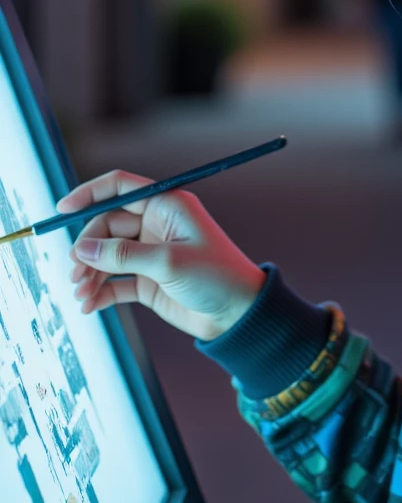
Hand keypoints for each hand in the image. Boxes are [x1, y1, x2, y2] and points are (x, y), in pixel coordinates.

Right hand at [63, 170, 266, 340]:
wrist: (239, 315)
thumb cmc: (217, 277)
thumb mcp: (169, 263)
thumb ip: (124, 256)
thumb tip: (83, 250)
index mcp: (166, 206)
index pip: (120, 187)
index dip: (89, 194)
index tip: (62, 210)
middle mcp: (156, 225)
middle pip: (106, 226)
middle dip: (87, 248)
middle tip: (76, 272)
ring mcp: (150, 253)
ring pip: (106, 256)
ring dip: (90, 274)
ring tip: (81, 294)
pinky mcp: (148, 281)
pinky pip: (115, 281)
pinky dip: (99, 291)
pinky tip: (89, 305)